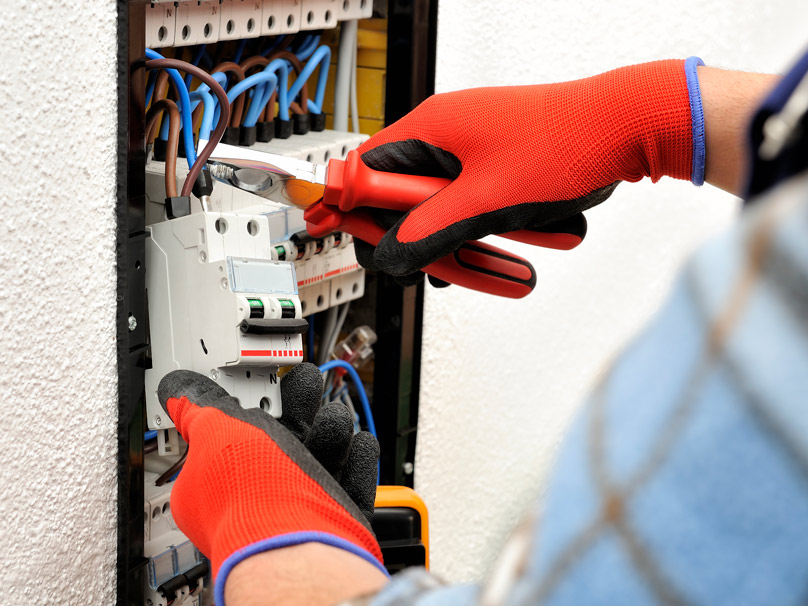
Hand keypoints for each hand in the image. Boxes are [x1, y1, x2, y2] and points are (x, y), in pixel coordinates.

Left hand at [157, 364, 384, 603]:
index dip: (242, 408)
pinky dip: (356, 460)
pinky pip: (350, 481)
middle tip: (303, 385)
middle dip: (297, 409)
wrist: (301, 541)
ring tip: (331, 420)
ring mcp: (297, 510)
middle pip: (280, 442)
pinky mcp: (335, 519)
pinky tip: (356, 443)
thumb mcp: (213, 431)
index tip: (255, 388)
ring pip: (318, 458)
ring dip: (329, 432)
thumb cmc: (253, 494)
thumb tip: (176, 390)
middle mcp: (256, 498)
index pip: (227, 439)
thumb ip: (198, 407)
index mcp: (216, 484)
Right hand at [355, 59, 702, 276]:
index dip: (351, 206)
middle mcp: (446, 135)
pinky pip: (470, 204)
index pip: (365, 168)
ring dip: (457, 238)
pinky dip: (480, 229)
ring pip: (440, 206)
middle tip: (429, 266)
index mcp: (431, 128)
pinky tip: (504, 250)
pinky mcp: (495, 165)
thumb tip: (391, 253)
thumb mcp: (485, 200)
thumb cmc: (565, 142)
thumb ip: (431, 230)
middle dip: (418, 237)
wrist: (626, 127)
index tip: (344, 235)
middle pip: (402, 196)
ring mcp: (472, 150)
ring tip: (487, 260)